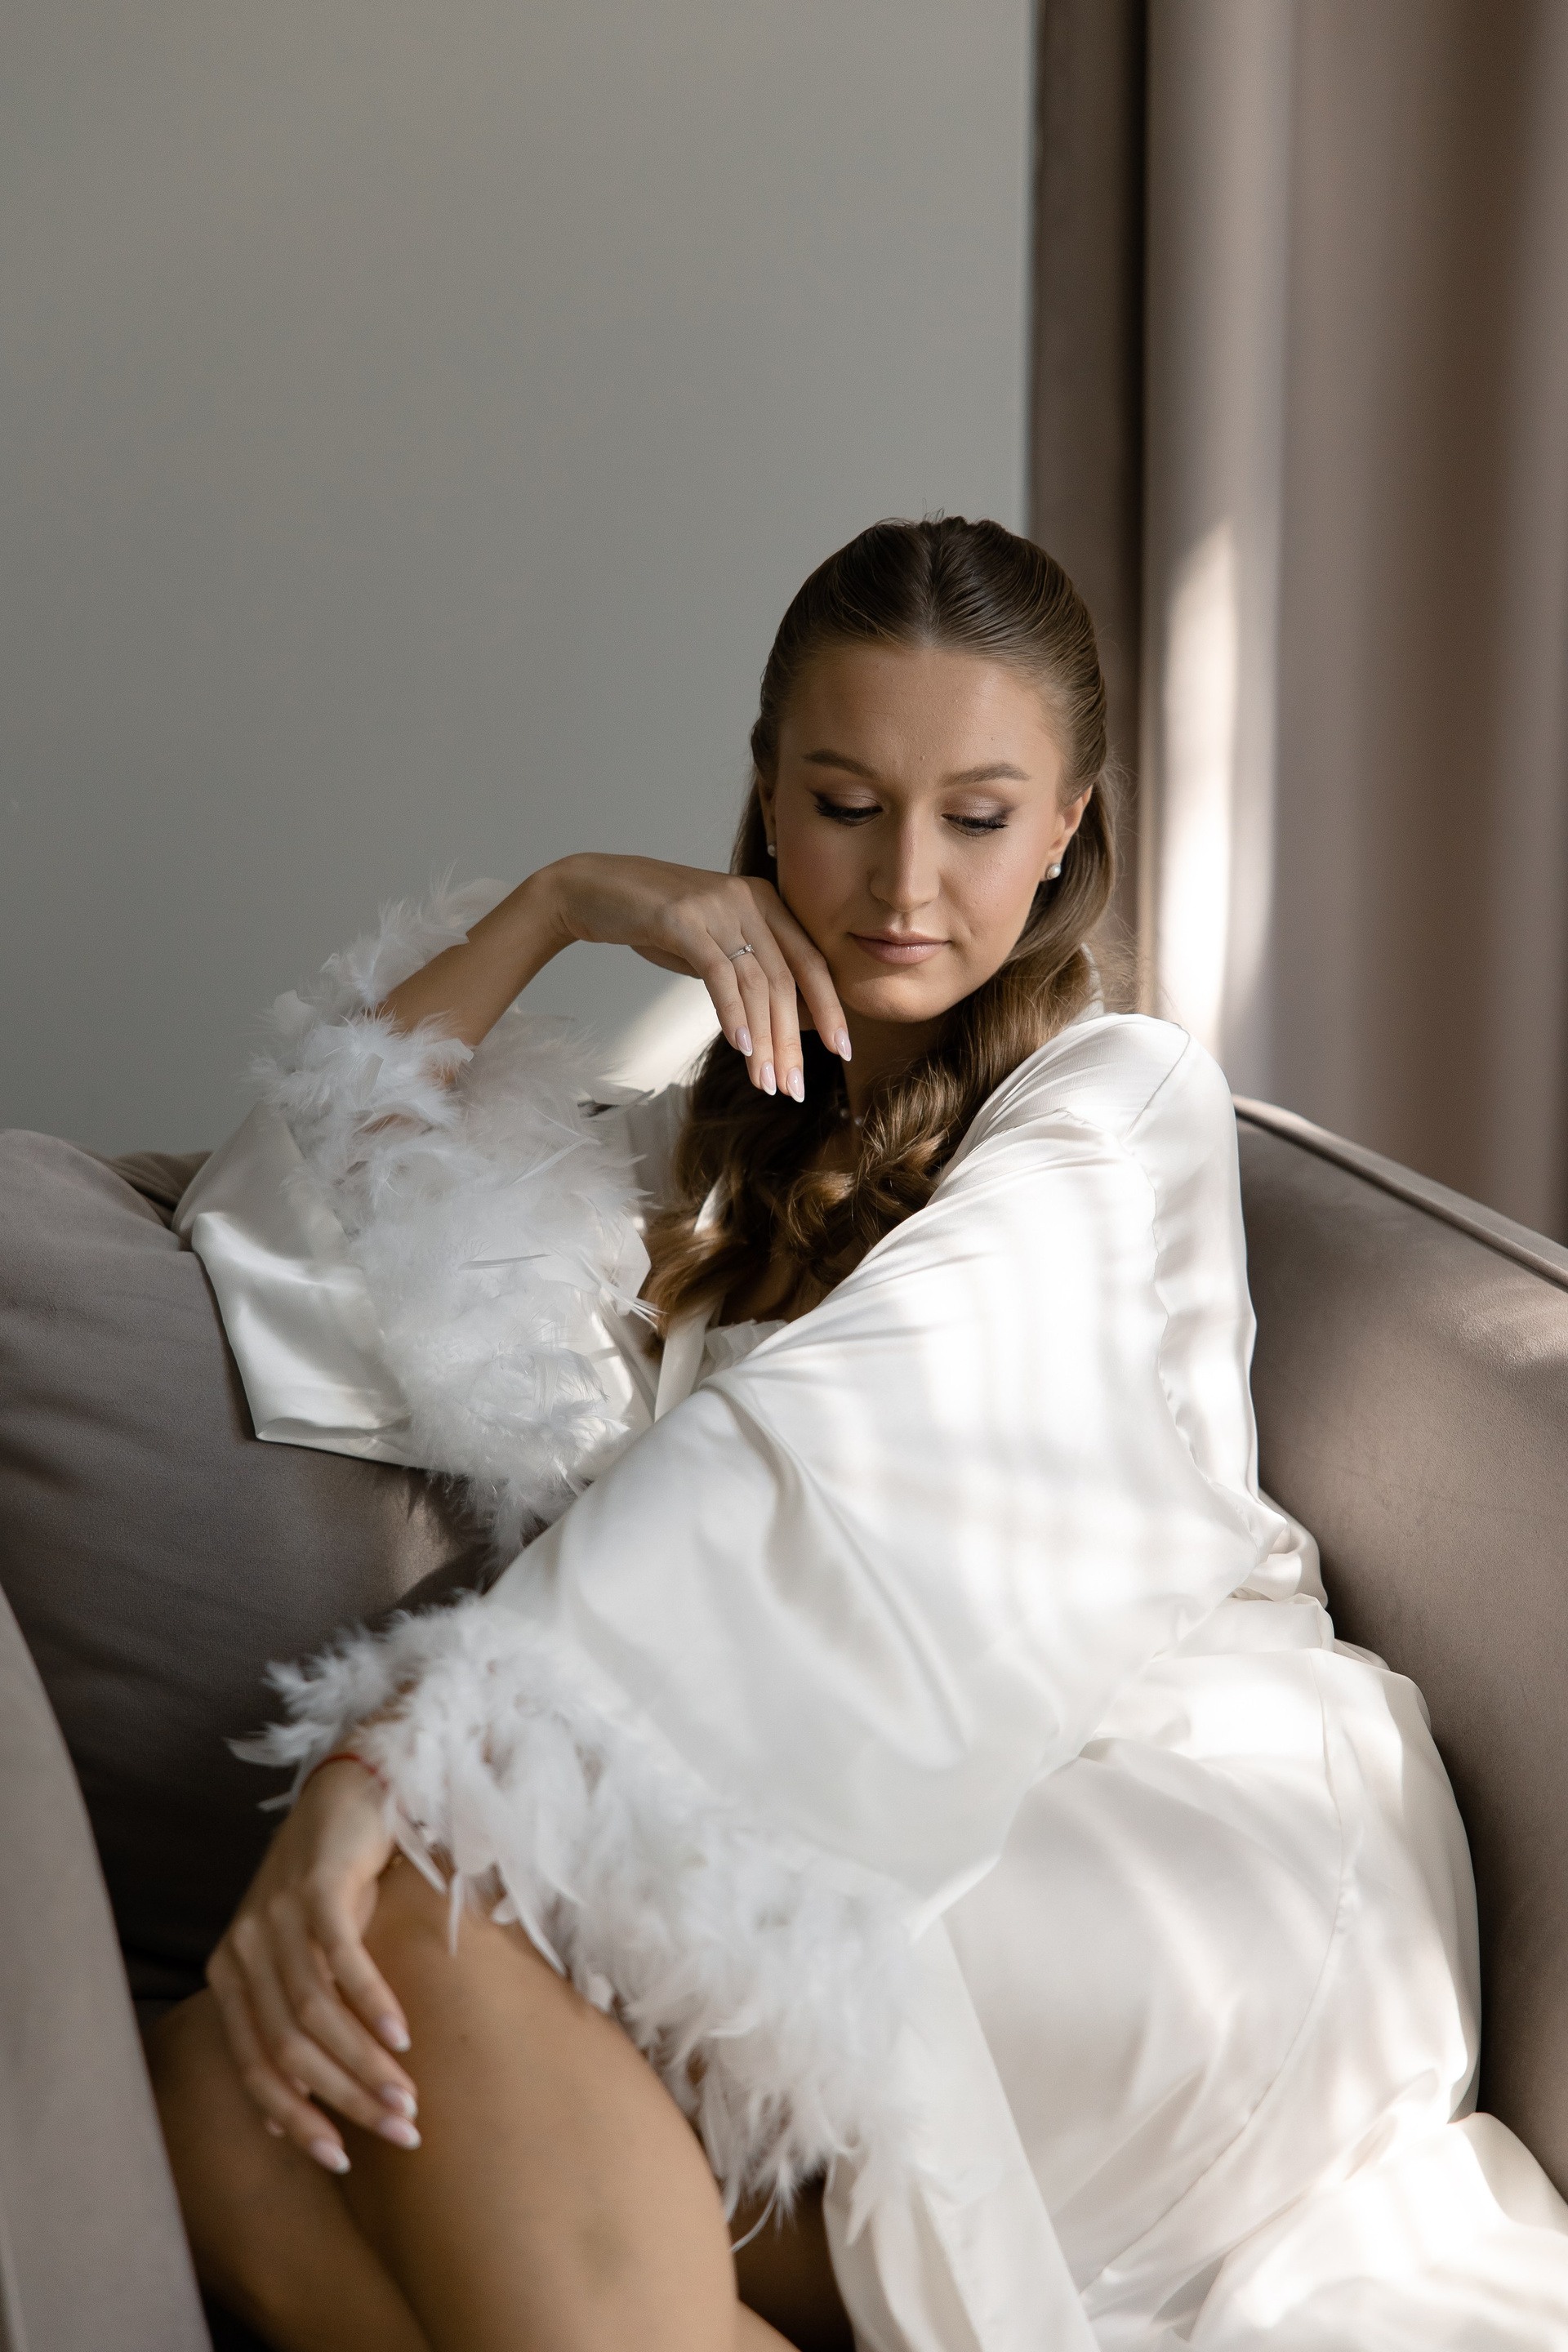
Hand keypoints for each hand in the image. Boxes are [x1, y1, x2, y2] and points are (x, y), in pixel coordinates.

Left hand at [206, 1759, 419, 2173]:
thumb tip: (278, 2119)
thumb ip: (288, 2023)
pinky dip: (371, 2004)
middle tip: (399, 2133)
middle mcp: (243, 1949)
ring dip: (364, 2064)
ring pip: (314, 2014)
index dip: (296, 2121)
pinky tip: (402, 2037)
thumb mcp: (302, 1957)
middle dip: (343, 2102)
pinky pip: (339, 1959)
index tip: (341, 2161)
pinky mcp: (316, 1887)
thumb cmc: (333, 1882)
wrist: (351, 1787)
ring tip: (407, 2097)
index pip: (255, 2068)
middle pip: (287, 2050)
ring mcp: (275, 1917)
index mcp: (231, 1974)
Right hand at [547, 853, 850, 1099]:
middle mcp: (749, 899)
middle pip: (787, 979)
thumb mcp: (714, 946)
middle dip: (794, 1040)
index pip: (811, 962)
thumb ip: (750, 974)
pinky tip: (741, 1048)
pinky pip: (718, 975)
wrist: (592, 890)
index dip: (829, 1008)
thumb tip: (793, 1022)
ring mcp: (717, 906)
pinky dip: (733, 1015)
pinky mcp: (682, 919)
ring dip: (764, 1041)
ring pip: (756, 984)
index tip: (841, 1052)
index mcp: (766, 902)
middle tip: (796, 1087)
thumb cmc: (655, 923)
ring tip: (766, 1083)